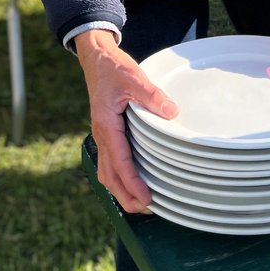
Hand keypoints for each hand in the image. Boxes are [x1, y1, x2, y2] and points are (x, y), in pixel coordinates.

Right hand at [75, 29, 178, 213]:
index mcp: (106, 126)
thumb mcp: (133, 77)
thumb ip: (151, 95)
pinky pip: (108, 162)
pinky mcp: (106, 134)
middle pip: (110, 176)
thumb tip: (172, 112)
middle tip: (147, 210)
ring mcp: (101, 136)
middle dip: (126, 196)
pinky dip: (117, 178)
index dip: (133, 183)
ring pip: (106, 172)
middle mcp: (101, 135)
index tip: (147, 198)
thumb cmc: (113, 69)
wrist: (97, 60)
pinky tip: (129, 182)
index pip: (120, 162)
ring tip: (140, 204)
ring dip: (121, 190)